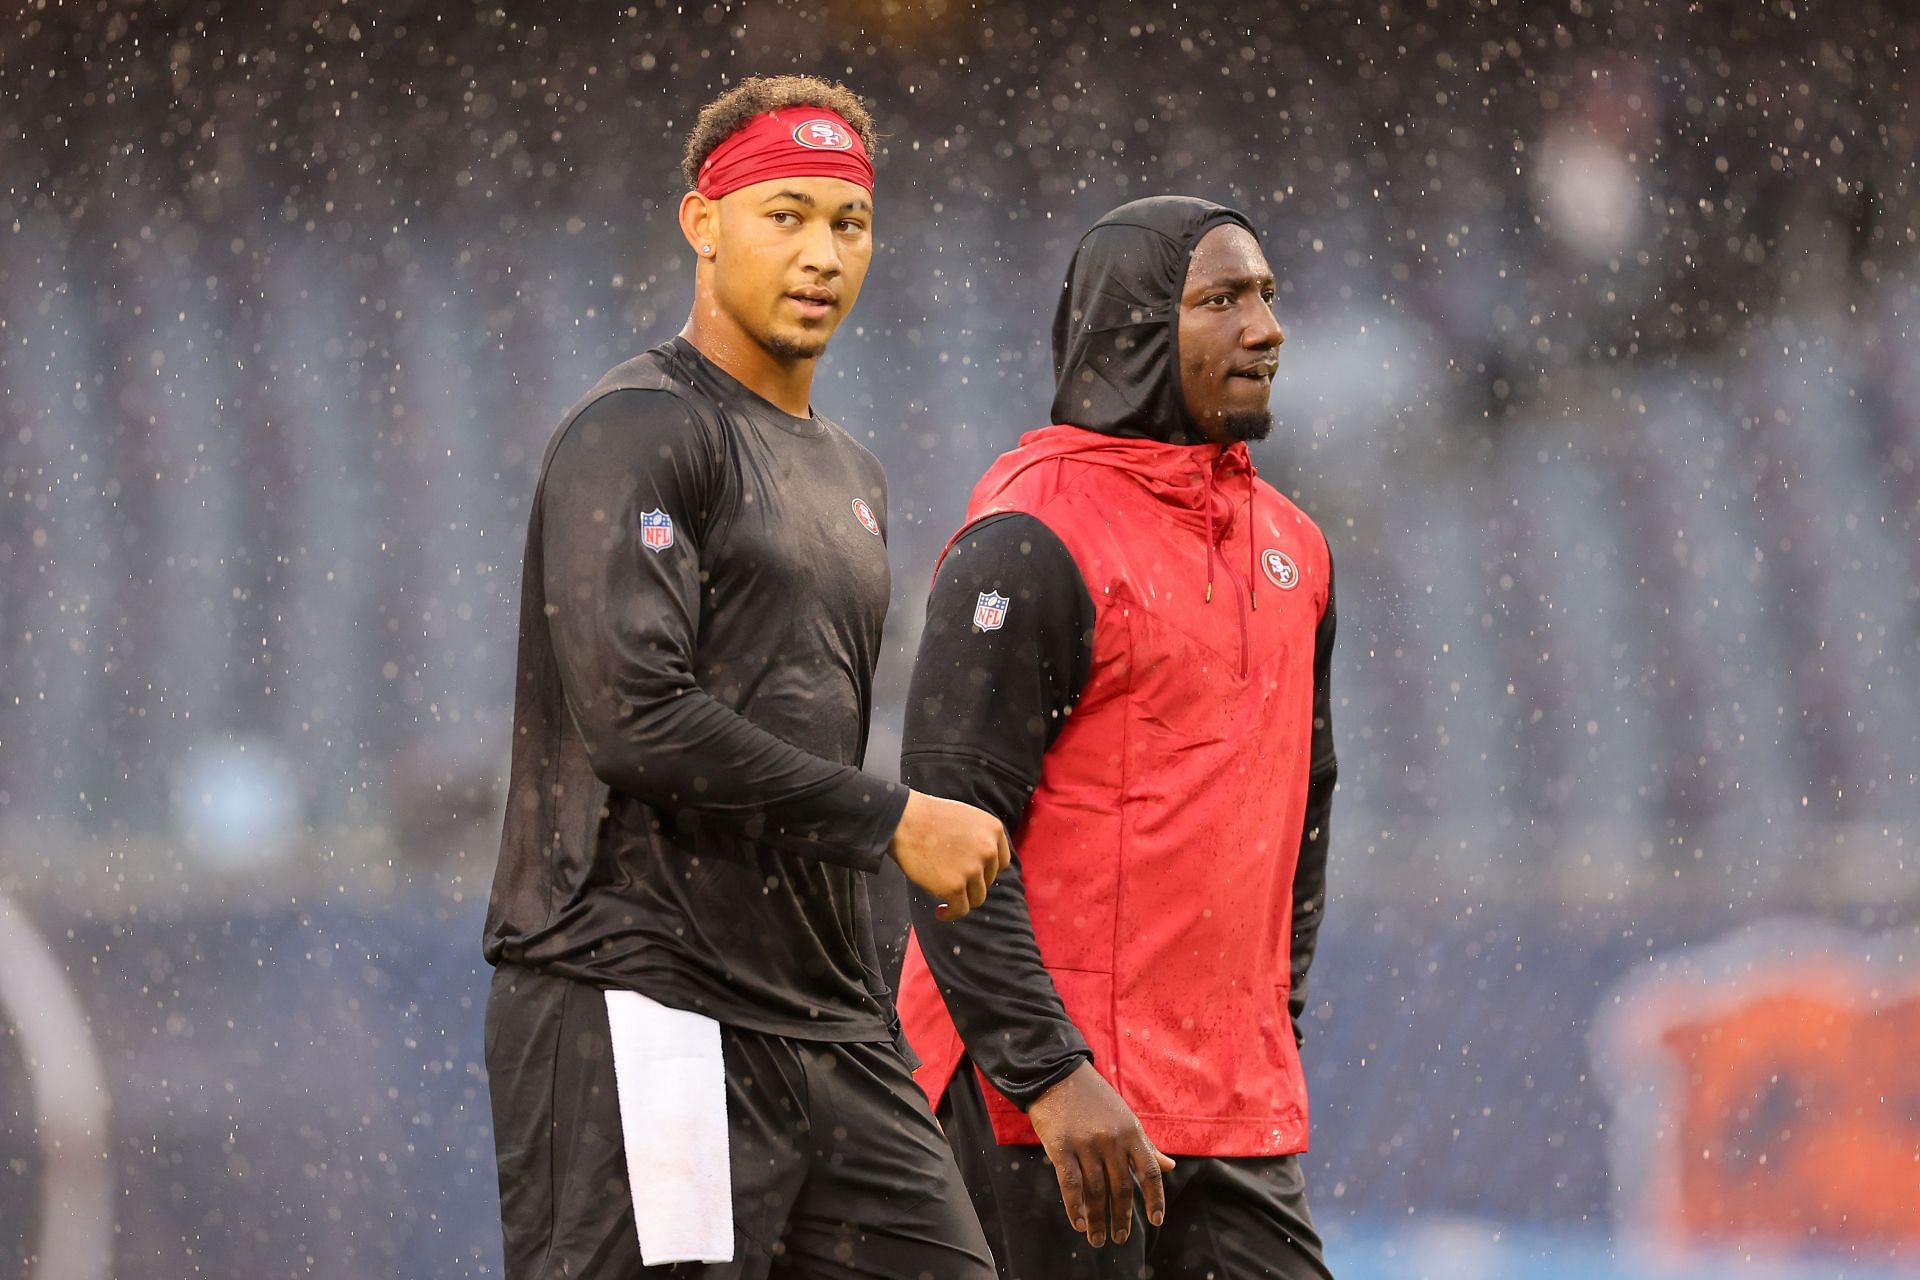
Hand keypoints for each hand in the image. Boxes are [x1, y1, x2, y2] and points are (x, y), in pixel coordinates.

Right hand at [886, 789, 1011, 920]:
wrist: (902, 820)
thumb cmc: (928, 817)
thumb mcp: (966, 819)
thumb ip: (980, 838)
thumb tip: (983, 865)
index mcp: (993, 830)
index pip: (1001, 861)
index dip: (985, 870)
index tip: (972, 875)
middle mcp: (988, 850)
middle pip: (988, 880)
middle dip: (971, 883)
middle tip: (950, 879)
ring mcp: (972, 869)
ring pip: (977, 897)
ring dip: (962, 899)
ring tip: (945, 896)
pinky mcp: (954, 886)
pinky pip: (960, 910)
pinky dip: (950, 914)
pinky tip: (940, 912)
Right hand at [1027, 1061, 1174, 1247]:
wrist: (1057, 1074)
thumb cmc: (1094, 1098)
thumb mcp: (1125, 1117)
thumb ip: (1146, 1145)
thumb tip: (1170, 1166)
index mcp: (1131, 1132)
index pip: (1149, 1172)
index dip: (1155, 1199)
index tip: (1156, 1221)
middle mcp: (1112, 1140)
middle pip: (1121, 1188)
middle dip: (1121, 1217)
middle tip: (1119, 1239)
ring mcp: (1086, 1144)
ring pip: (1095, 1191)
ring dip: (1097, 1219)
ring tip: (1097, 1239)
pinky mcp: (1061, 1146)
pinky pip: (1071, 1184)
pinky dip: (1075, 1207)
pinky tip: (1079, 1224)